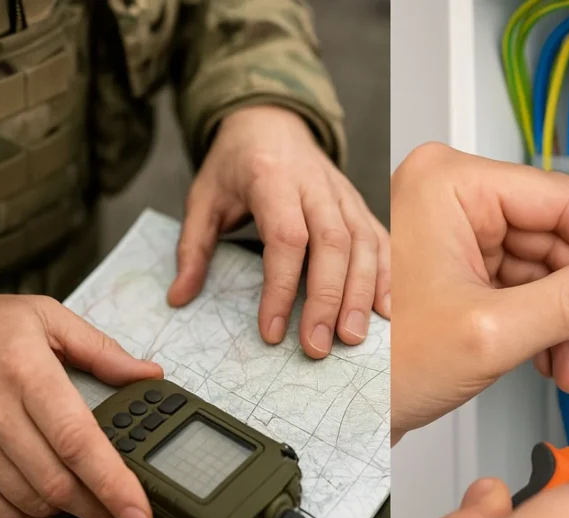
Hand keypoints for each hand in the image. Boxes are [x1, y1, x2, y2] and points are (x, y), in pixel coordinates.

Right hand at [0, 295, 161, 517]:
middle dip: (98, 504)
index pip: (77, 440)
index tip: (139, 511)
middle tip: (121, 506)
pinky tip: (46, 509)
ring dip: (66, 511)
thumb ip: (102, 351)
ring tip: (88, 501)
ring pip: (28, 499)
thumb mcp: (49, 317)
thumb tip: (148, 375)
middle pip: (56, 480)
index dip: (113, 482)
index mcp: (27, 372)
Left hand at [168, 105, 390, 358]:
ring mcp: (343, 194)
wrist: (271, 121)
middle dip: (328, 299)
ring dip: (361, 294)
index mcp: (272, 179)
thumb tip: (180, 296)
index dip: (281, 288)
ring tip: (351, 337)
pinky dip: (388, 276)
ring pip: (363, 244)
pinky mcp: (360, 205)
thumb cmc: (237, 163)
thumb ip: (192, 247)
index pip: (286, 239)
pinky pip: (381, 240)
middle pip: (333, 244)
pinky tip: (386, 311)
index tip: (272, 331)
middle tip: (318, 345)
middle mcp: (315, 185)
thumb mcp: (203, 198)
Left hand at [391, 144, 568, 441]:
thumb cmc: (378, 361)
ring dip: (565, 314)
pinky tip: (552, 356)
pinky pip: (517, 283)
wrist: (340, 405)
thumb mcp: (492, 331)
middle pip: (552, 234)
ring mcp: (450, 232)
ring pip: (539, 264)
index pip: (559, 197)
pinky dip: (541, 320)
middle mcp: (447, 197)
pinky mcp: (453, 267)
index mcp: (447, 183)